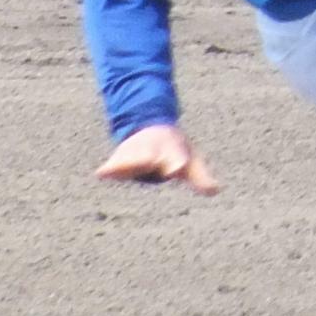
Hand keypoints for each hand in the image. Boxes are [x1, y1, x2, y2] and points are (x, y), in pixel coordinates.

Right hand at [95, 123, 220, 195]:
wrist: (152, 125)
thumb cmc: (174, 149)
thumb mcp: (190, 161)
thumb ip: (200, 177)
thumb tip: (216, 190)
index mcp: (171, 151)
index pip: (175, 158)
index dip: (176, 163)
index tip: (176, 169)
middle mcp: (152, 150)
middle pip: (147, 156)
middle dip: (146, 160)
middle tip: (143, 165)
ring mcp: (135, 152)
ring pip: (128, 158)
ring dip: (123, 165)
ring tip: (112, 172)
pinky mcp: (120, 158)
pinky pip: (113, 164)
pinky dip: (108, 169)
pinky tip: (99, 173)